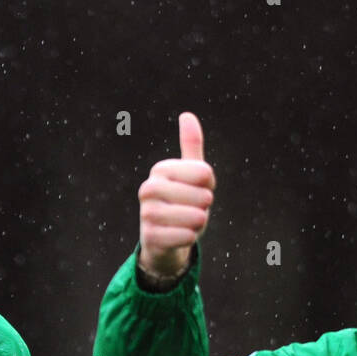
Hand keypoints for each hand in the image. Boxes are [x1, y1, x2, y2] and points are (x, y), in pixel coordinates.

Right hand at [138, 112, 215, 279]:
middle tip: (193, 209)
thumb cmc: (182, 203)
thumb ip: (191, 146)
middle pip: (203, 196)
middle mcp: (149, 189)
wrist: (163, 240)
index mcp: (160, 169)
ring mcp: (147, 213)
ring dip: (199, 223)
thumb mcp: (190, 175)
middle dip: (205, 207)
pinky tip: (182, 236)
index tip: (196, 189)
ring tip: (189, 223)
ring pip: (195, 218)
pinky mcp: (150, 237)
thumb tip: (187, 115)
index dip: (209, 185)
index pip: (205, 173)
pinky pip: (186, 237)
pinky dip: (190, 238)